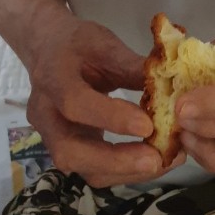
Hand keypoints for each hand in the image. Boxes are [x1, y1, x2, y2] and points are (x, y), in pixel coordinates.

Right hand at [25, 15, 182, 187]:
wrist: (46, 50)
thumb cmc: (76, 44)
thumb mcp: (103, 43)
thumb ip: (131, 66)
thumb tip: (169, 87)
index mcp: (52, 77)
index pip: (75, 104)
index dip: (110, 118)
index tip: (147, 125)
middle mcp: (45, 114)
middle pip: (70, 151)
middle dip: (115, 161)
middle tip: (156, 159)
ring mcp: (51, 137)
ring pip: (81, 168)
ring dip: (124, 171)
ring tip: (163, 161)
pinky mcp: (65, 149)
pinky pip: (91, 170)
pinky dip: (123, 171)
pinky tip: (152, 162)